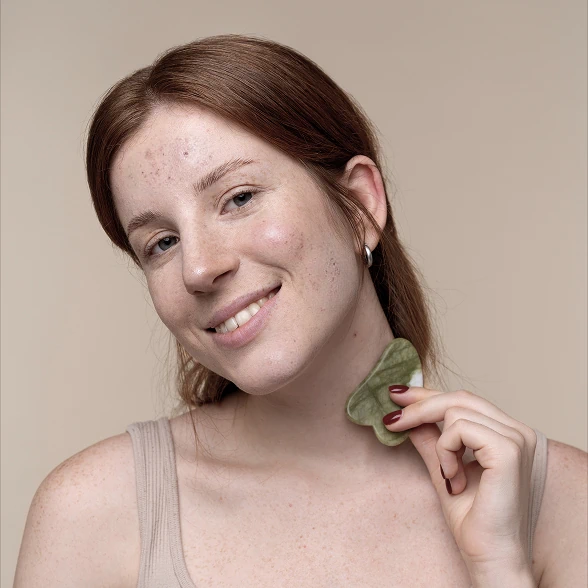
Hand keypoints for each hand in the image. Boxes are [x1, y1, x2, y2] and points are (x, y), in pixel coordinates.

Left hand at [382, 386, 536, 576]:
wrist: (489, 556)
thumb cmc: (473, 520)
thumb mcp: (443, 468)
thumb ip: (430, 441)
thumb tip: (407, 416)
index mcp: (507, 433)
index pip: (463, 400)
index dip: (427, 395)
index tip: (396, 395)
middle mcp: (518, 431)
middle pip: (459, 398)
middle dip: (419, 406)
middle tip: (391, 421)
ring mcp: (516, 439)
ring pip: (456, 410)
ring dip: (439, 444)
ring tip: (447, 475)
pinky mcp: (508, 450)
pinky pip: (460, 429)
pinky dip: (446, 450)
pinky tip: (453, 477)